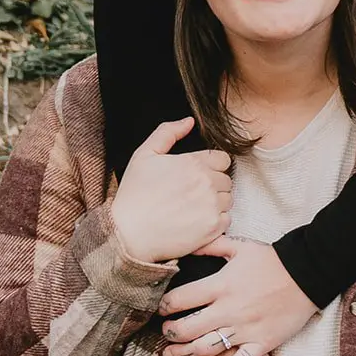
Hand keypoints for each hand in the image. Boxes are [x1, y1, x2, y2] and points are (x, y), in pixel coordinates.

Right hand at [110, 118, 231, 264]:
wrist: (128, 234)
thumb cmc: (134, 195)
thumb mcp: (144, 155)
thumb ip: (168, 132)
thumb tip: (190, 121)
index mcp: (193, 162)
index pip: (223, 159)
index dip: (211, 166)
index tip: (197, 176)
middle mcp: (207, 183)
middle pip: (227, 180)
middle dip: (213, 185)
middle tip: (192, 194)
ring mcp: (212, 206)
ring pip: (228, 200)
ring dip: (216, 203)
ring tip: (193, 209)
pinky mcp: (213, 228)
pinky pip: (226, 220)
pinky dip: (215, 222)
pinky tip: (196, 222)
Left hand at [158, 237, 316, 355]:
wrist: (308, 273)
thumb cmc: (272, 259)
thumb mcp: (239, 246)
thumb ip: (210, 247)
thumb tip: (187, 247)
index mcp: (220, 285)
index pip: (180, 300)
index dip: (164, 306)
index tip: (161, 309)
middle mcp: (228, 310)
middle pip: (187, 329)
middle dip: (169, 333)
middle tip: (163, 334)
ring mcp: (244, 330)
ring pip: (205, 349)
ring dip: (182, 355)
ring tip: (169, 355)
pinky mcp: (261, 344)